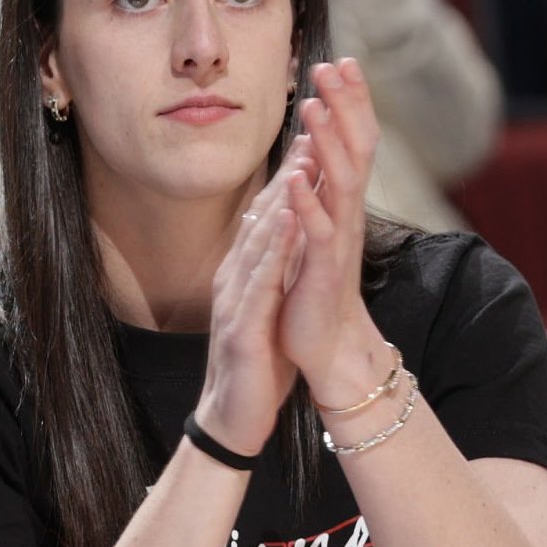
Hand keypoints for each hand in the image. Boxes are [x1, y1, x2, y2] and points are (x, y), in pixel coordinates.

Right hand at [193, 137, 314, 455]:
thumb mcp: (267, 309)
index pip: (268, 217)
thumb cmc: (256, 364)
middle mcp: (234, 279)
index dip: (290, 178)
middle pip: (263, 216)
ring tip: (305, 159)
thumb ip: (272, 273)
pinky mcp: (241, 328)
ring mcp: (234, 301)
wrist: (232, 419)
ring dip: (282, 198)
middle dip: (289, 173)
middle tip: (312, 127)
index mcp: (243, 275)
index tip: (314, 139)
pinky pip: (260, 282)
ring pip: (260, 240)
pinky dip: (274, 249)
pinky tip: (288, 221)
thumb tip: (286, 241)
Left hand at [278, 59, 382, 393]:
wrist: (328, 348)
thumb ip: (317, 194)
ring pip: (340, 183)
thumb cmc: (316, 288)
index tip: (341, 62)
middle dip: (346, 106)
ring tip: (312, 106)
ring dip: (328, 142)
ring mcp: (338, 242)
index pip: (353, 142)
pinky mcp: (322, 270)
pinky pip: (318, 231)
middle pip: (357, 149)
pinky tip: (295, 175)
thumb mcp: (317, 232)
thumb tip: (310, 153)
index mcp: (343, 205)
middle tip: (335, 64)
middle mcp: (348, 216)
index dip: (350, 103)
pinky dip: (306, 202)